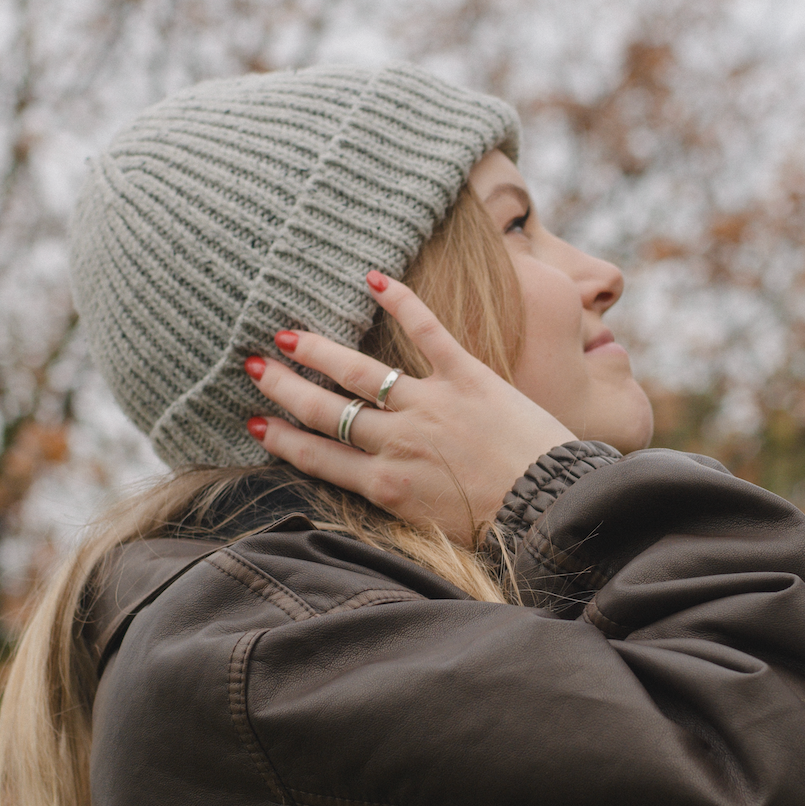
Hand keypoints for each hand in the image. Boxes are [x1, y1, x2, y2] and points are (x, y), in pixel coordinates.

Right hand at [244, 271, 571, 545]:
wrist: (550, 509)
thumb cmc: (498, 525)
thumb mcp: (430, 526)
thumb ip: (394, 498)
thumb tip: (367, 481)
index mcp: (385, 485)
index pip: (316, 455)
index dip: (279, 437)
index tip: (253, 420)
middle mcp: (396, 442)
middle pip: (324, 410)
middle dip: (283, 387)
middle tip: (253, 365)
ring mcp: (429, 405)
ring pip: (357, 372)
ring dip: (317, 350)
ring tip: (287, 334)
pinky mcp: (467, 377)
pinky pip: (427, 331)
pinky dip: (400, 301)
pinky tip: (375, 279)